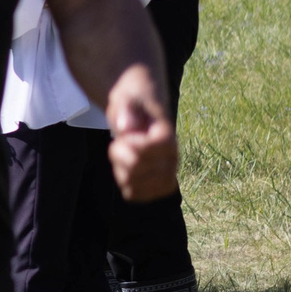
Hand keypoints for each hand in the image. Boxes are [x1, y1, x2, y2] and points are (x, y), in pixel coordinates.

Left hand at [104, 64, 177, 202]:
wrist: (142, 107)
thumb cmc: (134, 101)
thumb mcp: (127, 97)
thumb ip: (127, 109)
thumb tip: (126, 127)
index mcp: (168, 138)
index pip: (143, 153)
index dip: (127, 145)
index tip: (126, 134)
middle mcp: (172, 158)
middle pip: (134, 169)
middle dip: (118, 154)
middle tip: (121, 141)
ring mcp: (167, 174)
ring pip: (132, 185)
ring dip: (120, 170)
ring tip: (125, 154)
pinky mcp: (158, 185)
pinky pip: (134, 194)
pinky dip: (124, 183)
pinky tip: (126, 169)